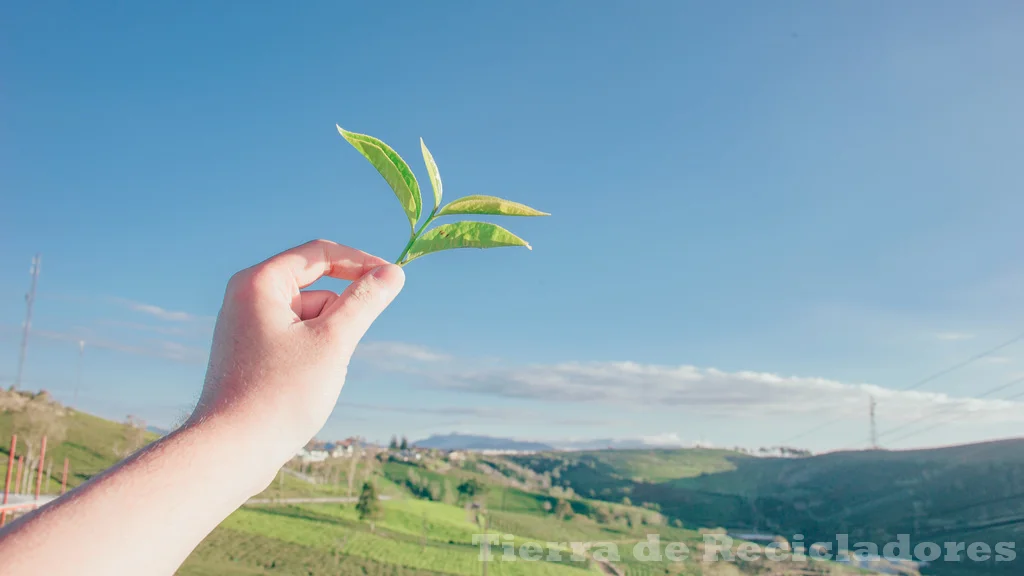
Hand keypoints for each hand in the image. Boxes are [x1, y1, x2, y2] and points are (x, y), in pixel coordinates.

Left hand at [188, 239, 404, 485]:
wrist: (231, 451)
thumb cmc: (280, 394)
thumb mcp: (333, 342)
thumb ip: (365, 302)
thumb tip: (393, 273)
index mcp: (259, 283)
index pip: (319, 253)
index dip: (360, 262)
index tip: (393, 278)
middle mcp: (247, 298)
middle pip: (315, 288)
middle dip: (340, 316)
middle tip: (340, 351)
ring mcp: (246, 327)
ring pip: (308, 317)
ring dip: (327, 339)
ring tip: (313, 378)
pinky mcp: (250, 353)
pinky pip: (295, 339)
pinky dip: (312, 355)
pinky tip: (303, 389)